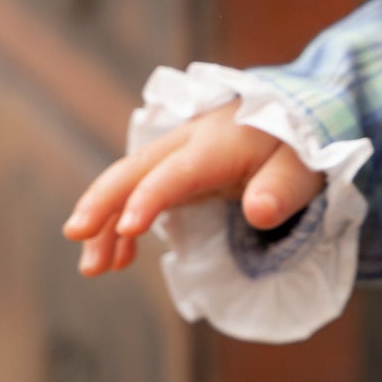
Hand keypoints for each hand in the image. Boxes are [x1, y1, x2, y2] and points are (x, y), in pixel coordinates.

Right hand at [62, 102, 324, 276]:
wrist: (300, 113)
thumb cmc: (301, 145)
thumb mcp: (305, 167)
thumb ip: (282, 189)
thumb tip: (260, 212)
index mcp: (217, 143)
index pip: (176, 171)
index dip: (150, 198)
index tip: (127, 228)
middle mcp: (188, 144)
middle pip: (134, 170)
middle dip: (102, 202)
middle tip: (76, 235)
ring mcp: (178, 155)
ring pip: (129, 184)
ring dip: (106, 222)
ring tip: (93, 267)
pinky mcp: (178, 171)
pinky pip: (140, 193)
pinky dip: (124, 223)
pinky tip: (118, 258)